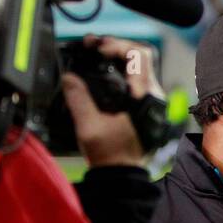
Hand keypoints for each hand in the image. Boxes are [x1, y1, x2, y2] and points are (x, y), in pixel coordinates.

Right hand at [61, 34, 165, 168]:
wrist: (121, 176)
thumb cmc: (110, 156)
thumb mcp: (89, 127)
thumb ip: (78, 98)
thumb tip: (69, 78)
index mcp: (144, 97)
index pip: (139, 55)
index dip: (118, 45)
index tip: (99, 49)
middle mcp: (153, 96)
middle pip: (141, 55)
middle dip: (116, 46)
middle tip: (94, 47)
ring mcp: (151, 100)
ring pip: (139, 65)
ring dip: (118, 56)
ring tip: (95, 54)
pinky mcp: (145, 106)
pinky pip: (136, 78)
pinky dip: (120, 69)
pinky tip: (103, 70)